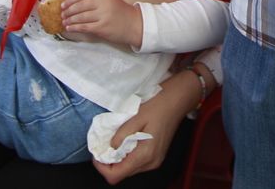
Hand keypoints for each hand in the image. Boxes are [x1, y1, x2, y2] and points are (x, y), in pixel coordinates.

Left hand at [60, 0, 141, 47]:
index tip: (63, 4)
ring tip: (64, 22)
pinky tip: (70, 28)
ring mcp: (102, 16)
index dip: (70, 0)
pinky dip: (75, 27)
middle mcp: (102, 3)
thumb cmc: (120, 12)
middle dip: (68, 10)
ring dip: (70, 20)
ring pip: (81, 17)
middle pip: (80, 6)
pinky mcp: (102, 27)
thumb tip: (75, 2)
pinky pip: (85, 27)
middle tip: (62, 14)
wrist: (134, 24)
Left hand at [92, 67, 200, 182]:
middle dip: (108, 162)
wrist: (178, 99)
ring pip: (128, 169)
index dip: (101, 167)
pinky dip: (126, 155)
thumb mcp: (136, 116)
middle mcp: (151, 163)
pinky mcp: (156, 156)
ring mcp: (155, 161)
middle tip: (103, 144)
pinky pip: (136, 162)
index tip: (96, 152)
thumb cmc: (158, 104)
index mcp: (145, 155)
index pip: (116, 175)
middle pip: (122, 174)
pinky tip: (124, 140)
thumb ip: (121, 134)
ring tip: (113, 140)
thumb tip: (109, 147)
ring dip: (117, 158)